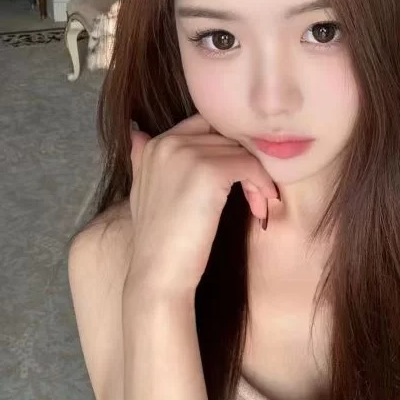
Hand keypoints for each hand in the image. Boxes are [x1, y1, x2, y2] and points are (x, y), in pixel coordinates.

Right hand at [125, 114, 278, 298]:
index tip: (238, 177)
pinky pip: (250, 166)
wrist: (159, 274)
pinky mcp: (209, 171)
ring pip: (242, 152)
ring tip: (257, 204)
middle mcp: (168, 142)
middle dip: (244, 164)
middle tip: (255, 195)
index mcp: (155, 143)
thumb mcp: (142, 192)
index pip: (206, 125)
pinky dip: (261, 185)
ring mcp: (187, 154)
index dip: (227, 149)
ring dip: (256, 177)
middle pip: (227, 138)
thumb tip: (138, 133)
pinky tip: (259, 207)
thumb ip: (143, 160)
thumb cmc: (158, 239)